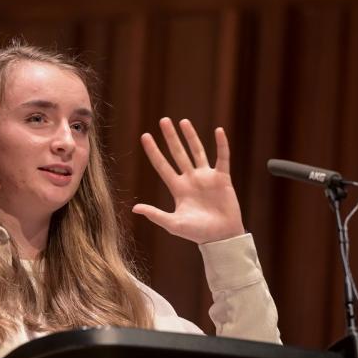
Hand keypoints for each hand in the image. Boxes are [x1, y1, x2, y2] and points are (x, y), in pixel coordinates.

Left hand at [134, 118, 245, 244]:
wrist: (221, 237)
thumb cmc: (197, 233)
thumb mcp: (173, 224)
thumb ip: (155, 215)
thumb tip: (134, 208)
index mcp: (178, 189)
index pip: (162, 165)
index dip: (153, 151)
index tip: (145, 136)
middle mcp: (190, 180)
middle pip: (178, 153)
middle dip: (170, 137)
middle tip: (163, 120)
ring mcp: (206, 177)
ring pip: (197, 151)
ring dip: (191, 136)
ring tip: (183, 121)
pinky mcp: (222, 178)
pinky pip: (222, 157)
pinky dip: (221, 144)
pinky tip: (218, 131)